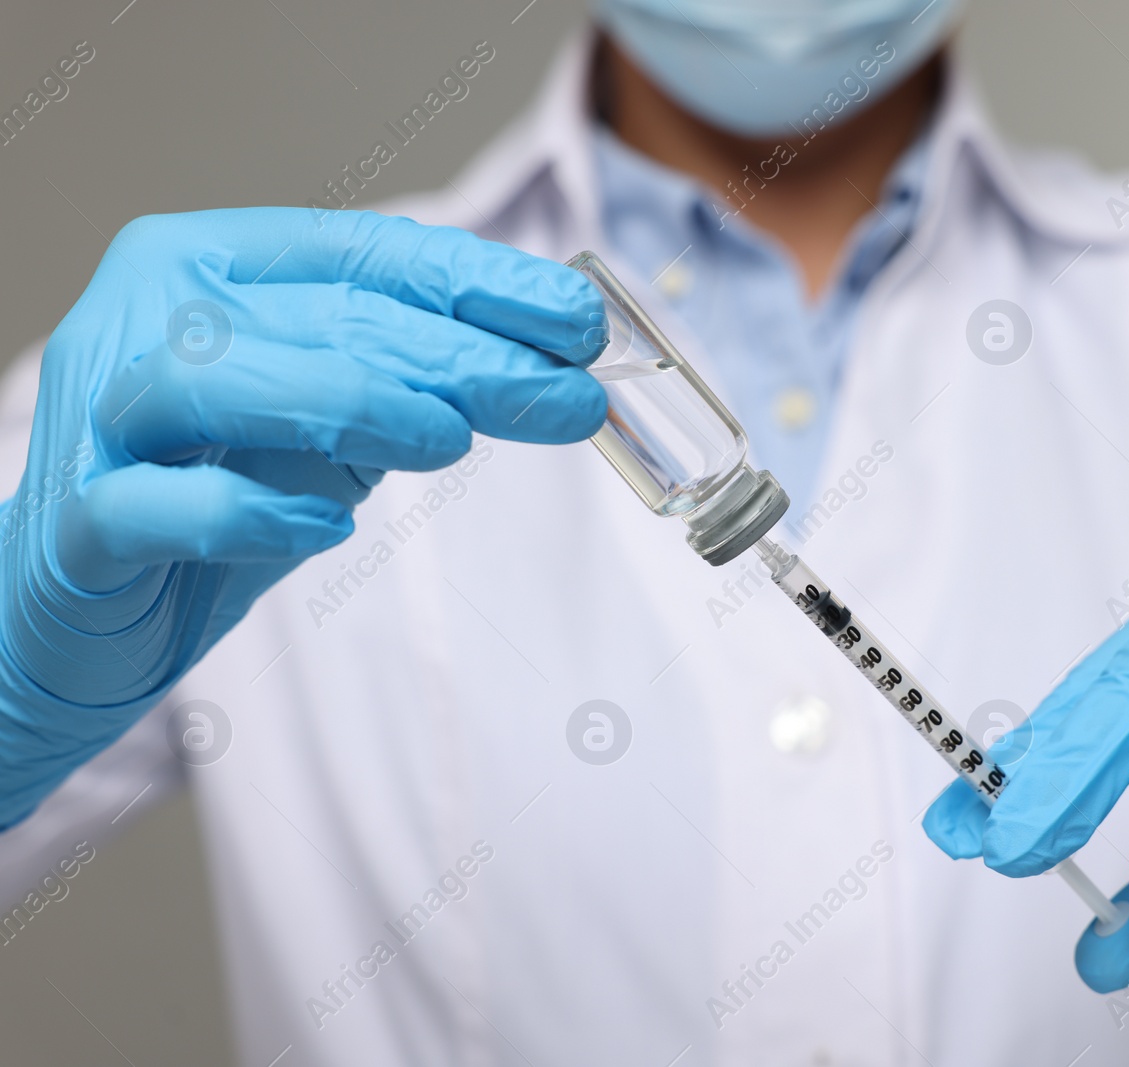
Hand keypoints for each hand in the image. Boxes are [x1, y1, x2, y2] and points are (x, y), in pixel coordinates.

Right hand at [0, 208, 606, 823]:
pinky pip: (159, 503)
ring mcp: (101, 415)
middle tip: (567, 396)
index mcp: (211, 266)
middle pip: (320, 316)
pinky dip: (246, 511)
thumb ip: (413, 384)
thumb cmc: (214, 495)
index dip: (479, 283)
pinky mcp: (77, 524)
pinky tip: (327, 530)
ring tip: (450, 441)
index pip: (365, 254)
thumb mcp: (332, 427)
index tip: (579, 321)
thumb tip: (553, 368)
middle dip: (461, 356)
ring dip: (352, 403)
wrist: (82, 616)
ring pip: (220, 377)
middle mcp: (147, 317)